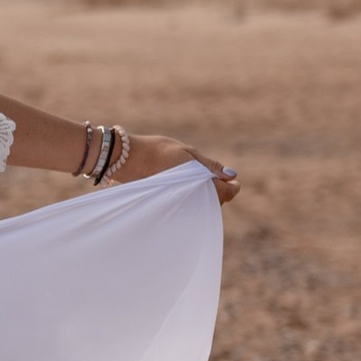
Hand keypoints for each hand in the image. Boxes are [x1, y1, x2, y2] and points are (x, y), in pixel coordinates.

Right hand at [113, 134, 238, 202]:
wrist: (127, 160)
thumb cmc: (157, 152)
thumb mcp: (188, 153)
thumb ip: (210, 166)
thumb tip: (231, 175)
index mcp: (201, 184)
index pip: (227, 193)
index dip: (233, 187)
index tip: (234, 182)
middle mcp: (192, 200)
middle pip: (216, 201)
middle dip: (218, 191)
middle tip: (212, 177)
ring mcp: (180, 206)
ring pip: (201, 206)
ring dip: (204, 196)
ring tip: (195, 181)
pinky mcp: (168, 208)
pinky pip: (187, 208)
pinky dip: (191, 199)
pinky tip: (183, 189)